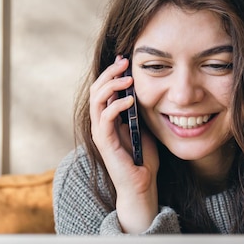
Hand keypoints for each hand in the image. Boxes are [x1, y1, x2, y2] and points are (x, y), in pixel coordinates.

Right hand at [89, 55, 158, 232]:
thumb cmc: (143, 159)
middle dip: (110, 73)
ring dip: (112, 85)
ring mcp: (100, 132)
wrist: (141, 185)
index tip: (126, 59)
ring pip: (97, 100)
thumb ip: (139, 110)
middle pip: (97, 89)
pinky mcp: (104, 142)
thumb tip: (146, 89)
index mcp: (108, 118)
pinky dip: (116, 105)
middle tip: (125, 62)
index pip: (104, 89)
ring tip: (128, 78)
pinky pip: (105, 118)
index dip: (113, 72)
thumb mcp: (144, 127)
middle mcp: (100, 123)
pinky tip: (130, 99)